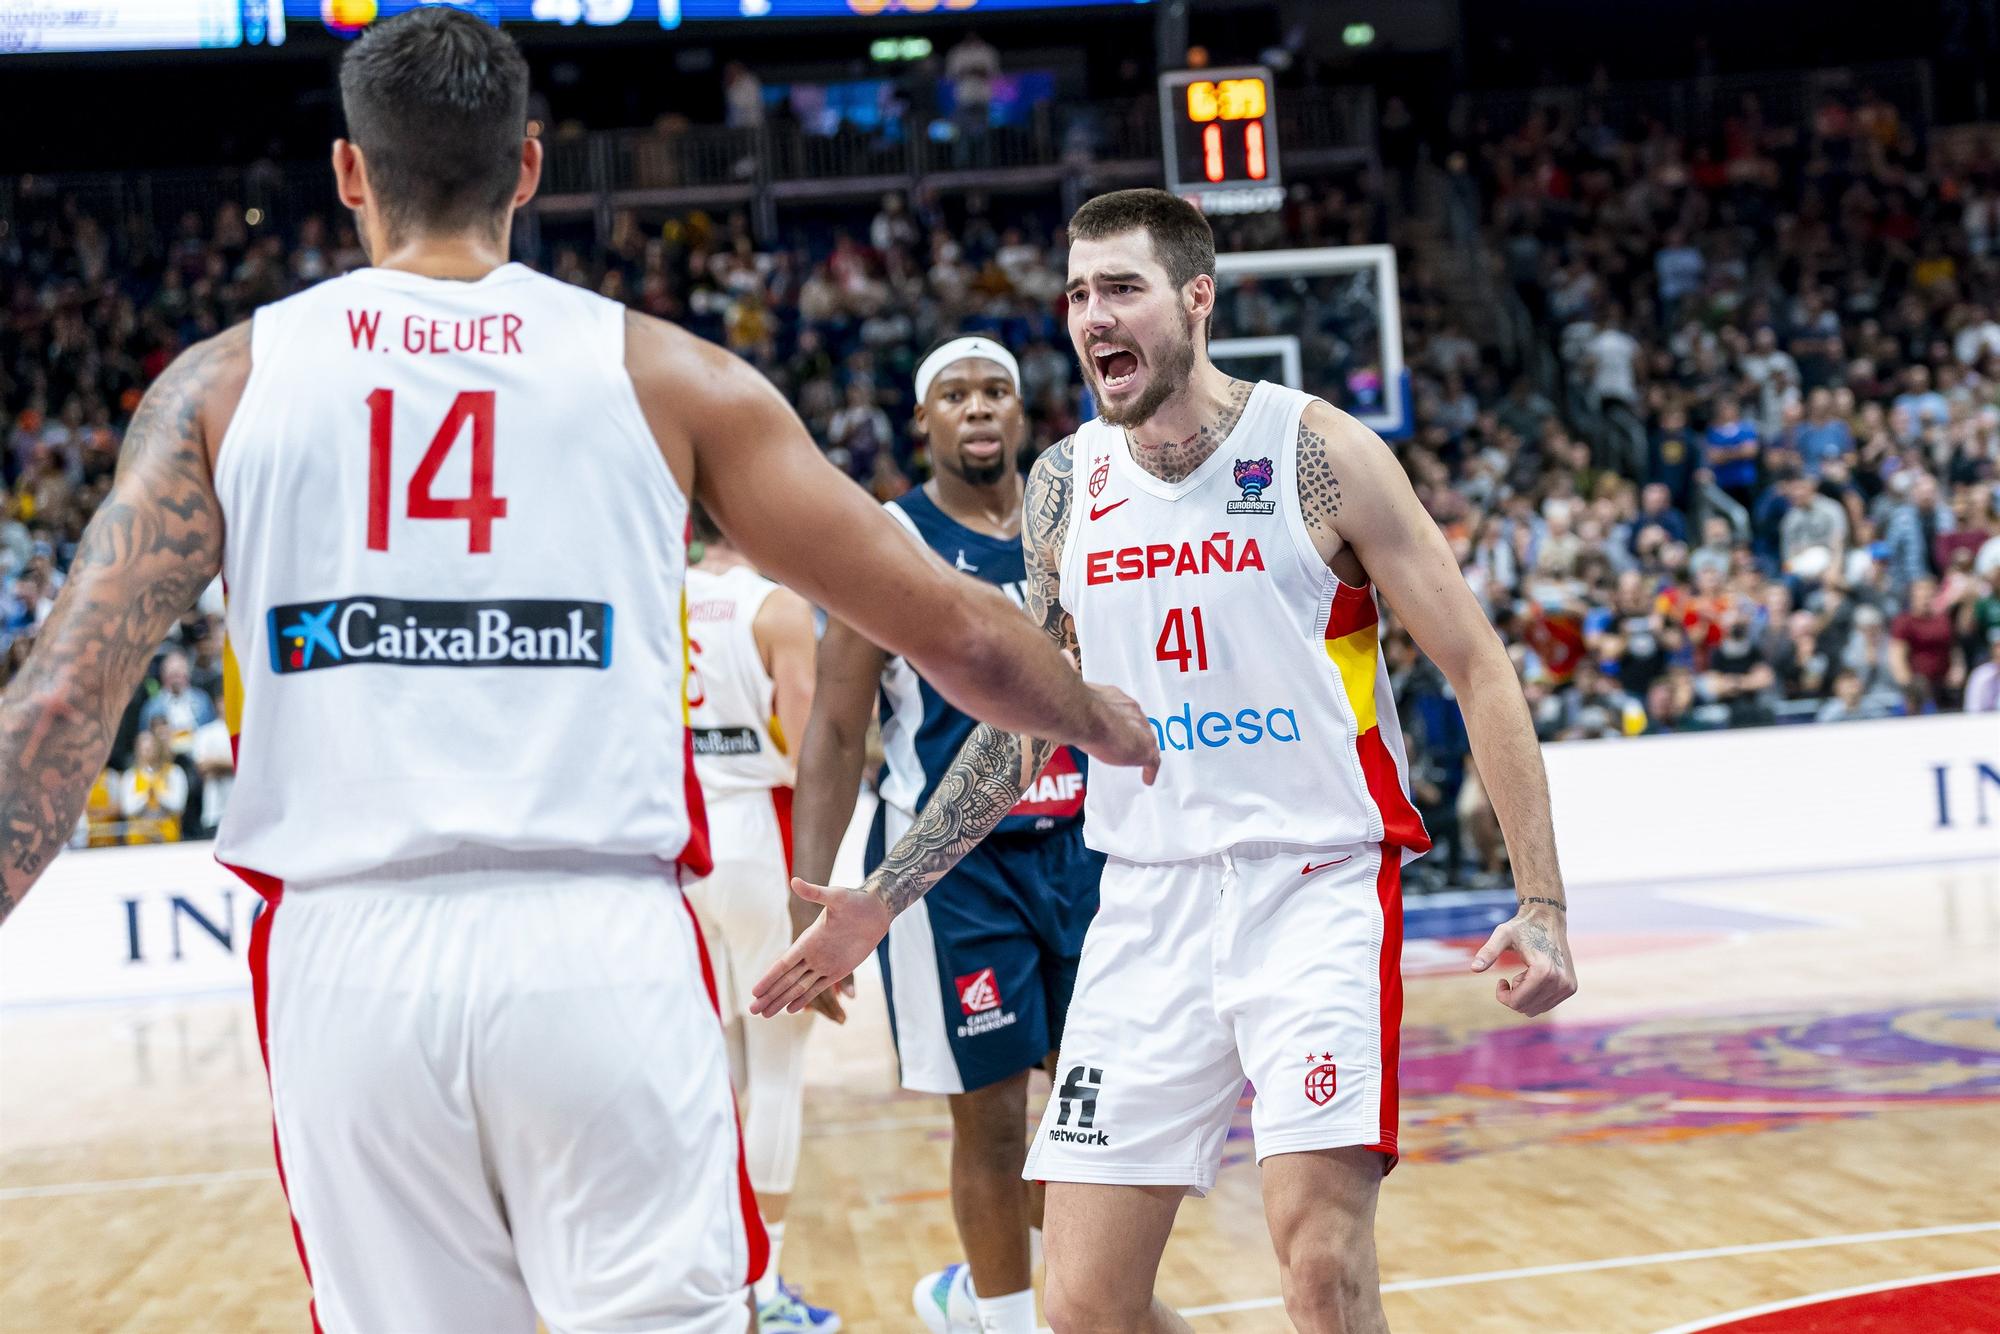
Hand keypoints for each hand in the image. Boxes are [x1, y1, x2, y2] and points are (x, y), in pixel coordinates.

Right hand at [751, 877, 891, 1017]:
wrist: (876, 909)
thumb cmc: (856, 901)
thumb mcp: (835, 897)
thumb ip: (814, 893)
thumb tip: (794, 881)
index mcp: (808, 940)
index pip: (783, 964)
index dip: (769, 979)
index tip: (754, 992)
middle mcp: (812, 955)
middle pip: (785, 981)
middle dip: (769, 996)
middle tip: (752, 1011)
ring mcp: (824, 964)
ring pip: (798, 988)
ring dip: (782, 1000)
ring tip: (766, 1014)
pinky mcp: (838, 970)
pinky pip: (817, 988)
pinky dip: (803, 999)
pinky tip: (791, 1009)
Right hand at [1076, 683, 1159, 784]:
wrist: (1084, 715)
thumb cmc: (1076, 708)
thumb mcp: (1076, 705)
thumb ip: (1077, 708)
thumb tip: (1062, 710)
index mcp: (1116, 699)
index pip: (1125, 711)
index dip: (1123, 721)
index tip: (1118, 726)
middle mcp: (1131, 712)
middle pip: (1140, 726)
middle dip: (1136, 735)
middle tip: (1129, 745)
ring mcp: (1140, 731)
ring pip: (1148, 742)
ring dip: (1143, 751)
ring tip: (1140, 761)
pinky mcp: (1144, 749)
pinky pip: (1152, 762)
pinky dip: (1150, 771)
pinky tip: (1147, 779)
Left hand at [1470, 902, 1577, 1016]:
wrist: (1548, 919)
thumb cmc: (1522, 927)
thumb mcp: (1502, 935)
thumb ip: (1488, 951)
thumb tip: (1474, 968)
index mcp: (1544, 972)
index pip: (1517, 1003)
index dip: (1503, 995)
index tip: (1501, 980)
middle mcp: (1561, 982)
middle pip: (1526, 1008)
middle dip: (1514, 995)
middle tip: (1515, 975)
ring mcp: (1568, 986)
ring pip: (1536, 1009)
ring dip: (1525, 995)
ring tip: (1526, 974)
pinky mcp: (1571, 987)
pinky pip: (1547, 1005)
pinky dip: (1536, 995)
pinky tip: (1535, 976)